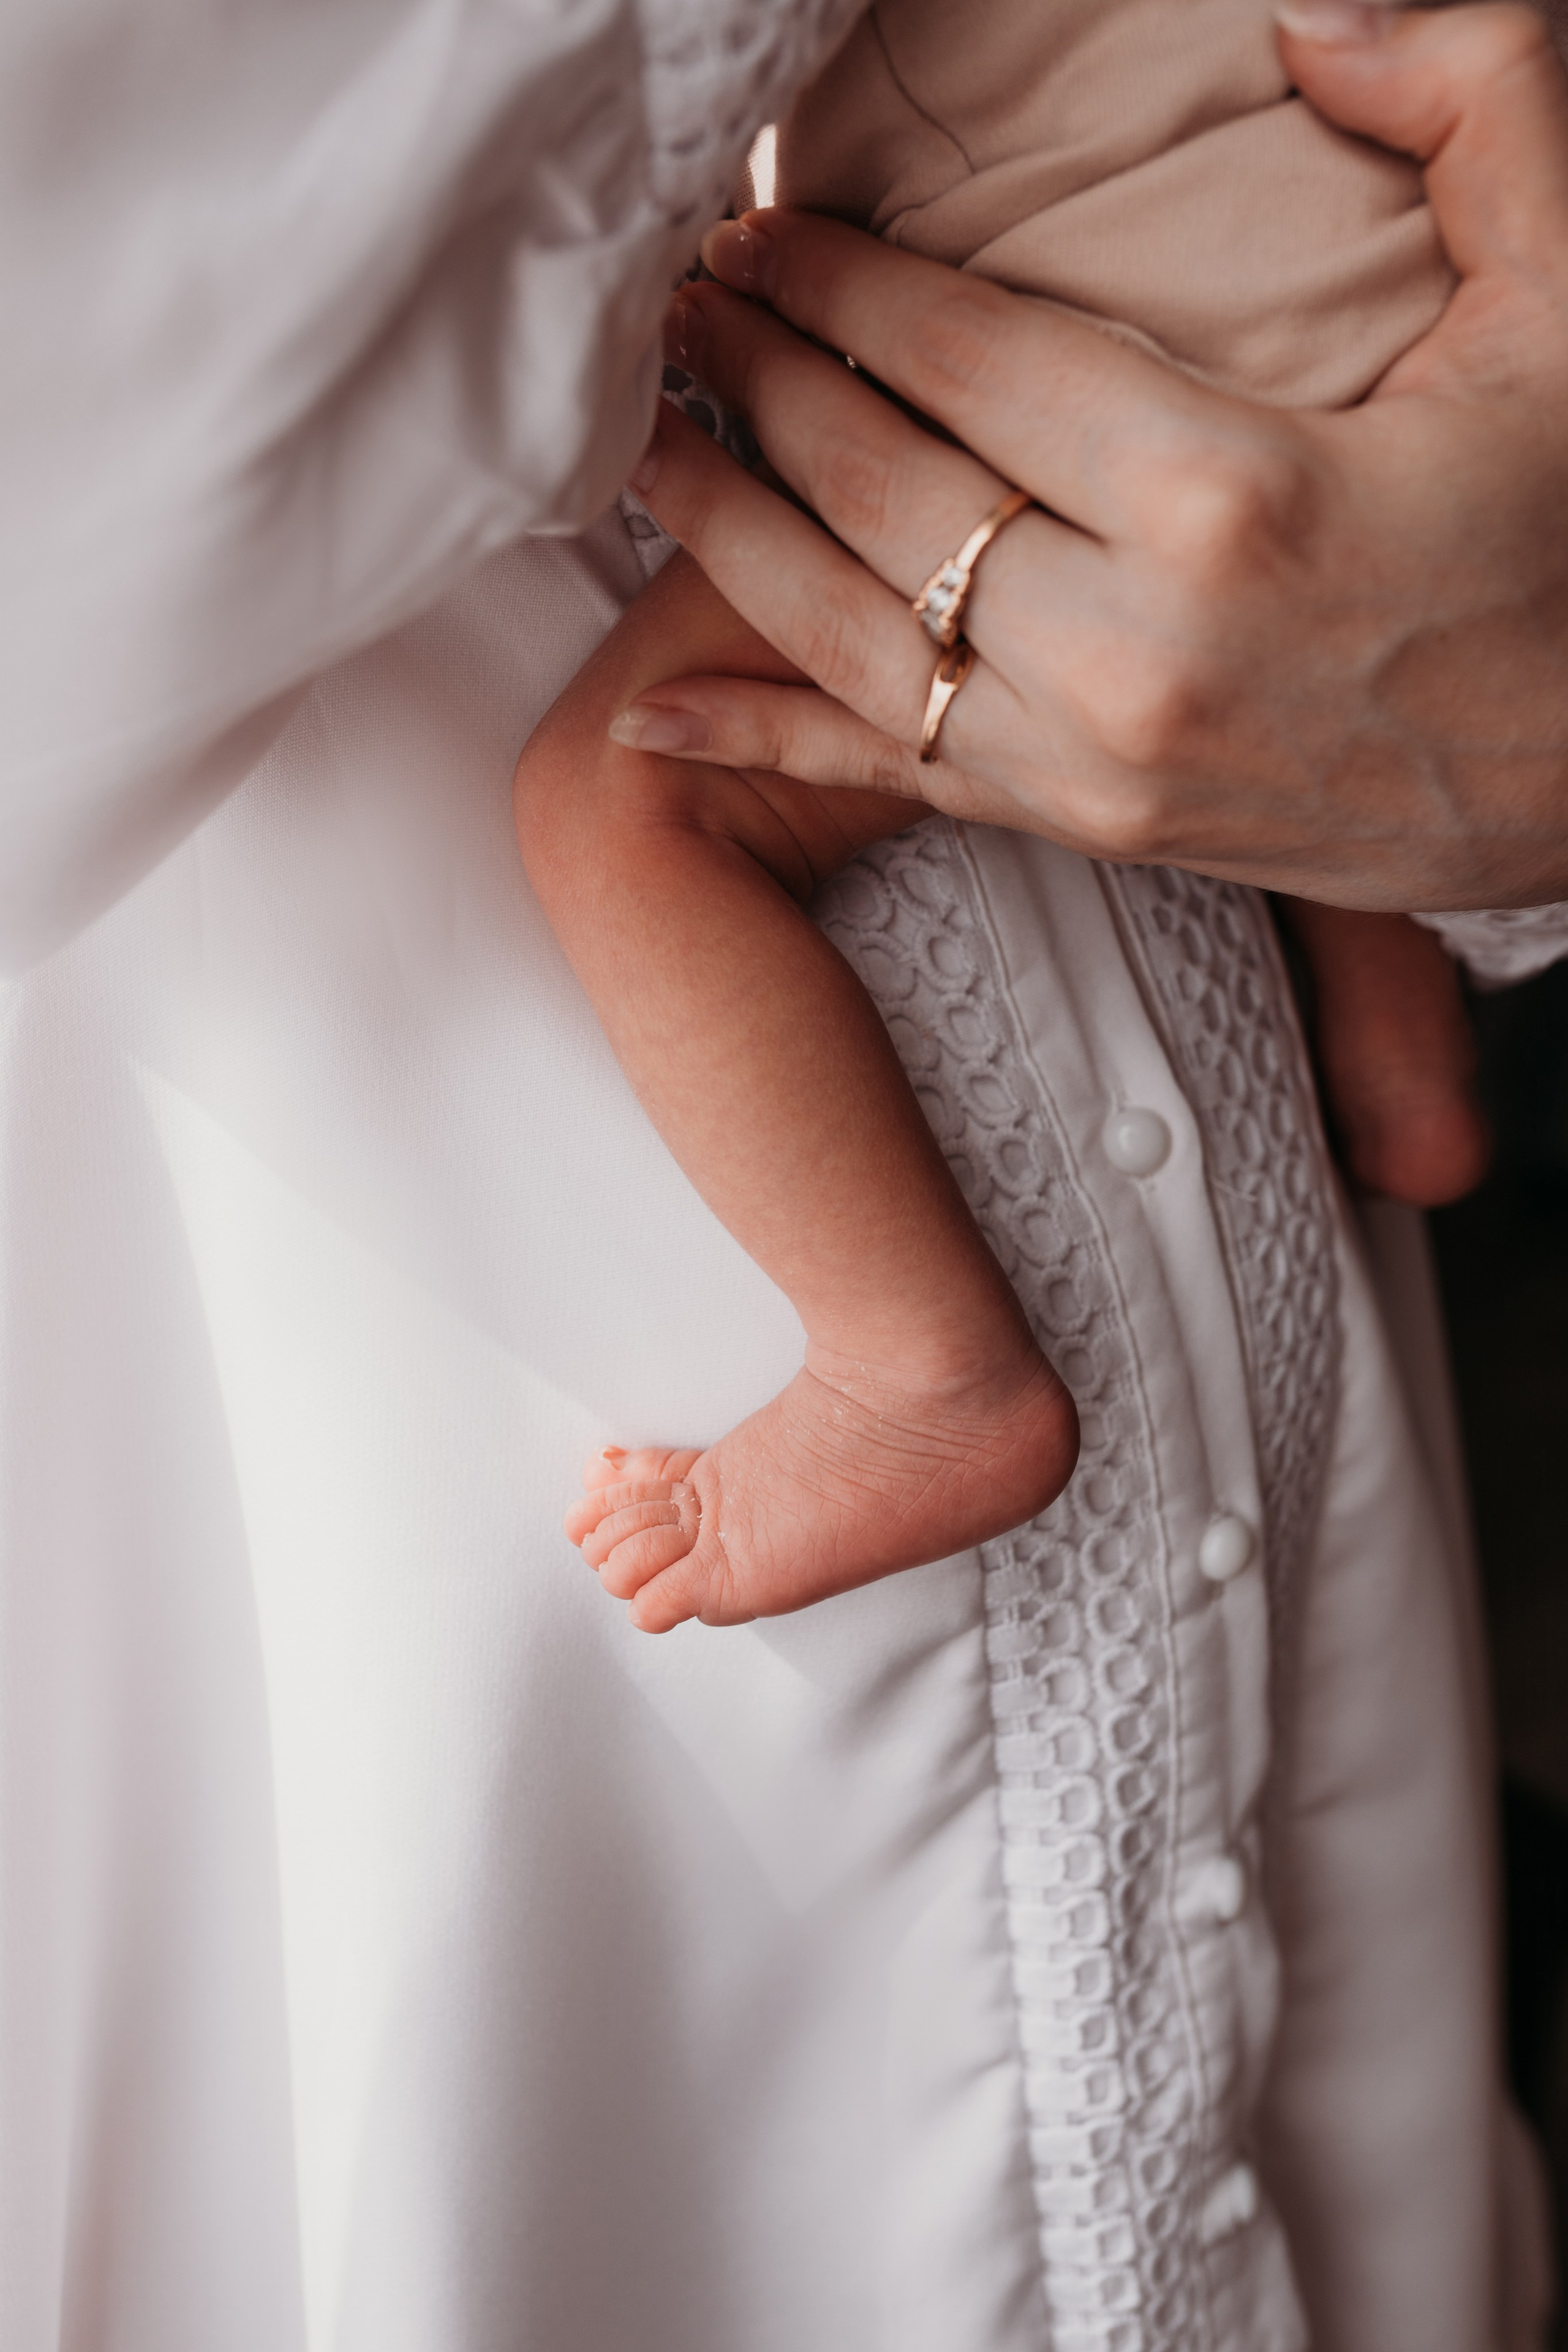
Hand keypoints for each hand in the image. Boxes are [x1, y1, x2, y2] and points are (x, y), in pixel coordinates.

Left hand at [618, 2, 1567, 911]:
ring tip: (647, 445)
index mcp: (1233, 497)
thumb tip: (1316, 4)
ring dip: (727, 534)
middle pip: (881, 493)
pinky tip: (649, 724)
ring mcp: (1100, 760)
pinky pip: (896, 780)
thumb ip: (1470, 108)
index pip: (966, 361)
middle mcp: (1133, 646)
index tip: (759, 229)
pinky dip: (764, 745)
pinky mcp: (1098, 828)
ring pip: (850, 638)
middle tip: (683, 309)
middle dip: (764, 384)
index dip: (841, 284)